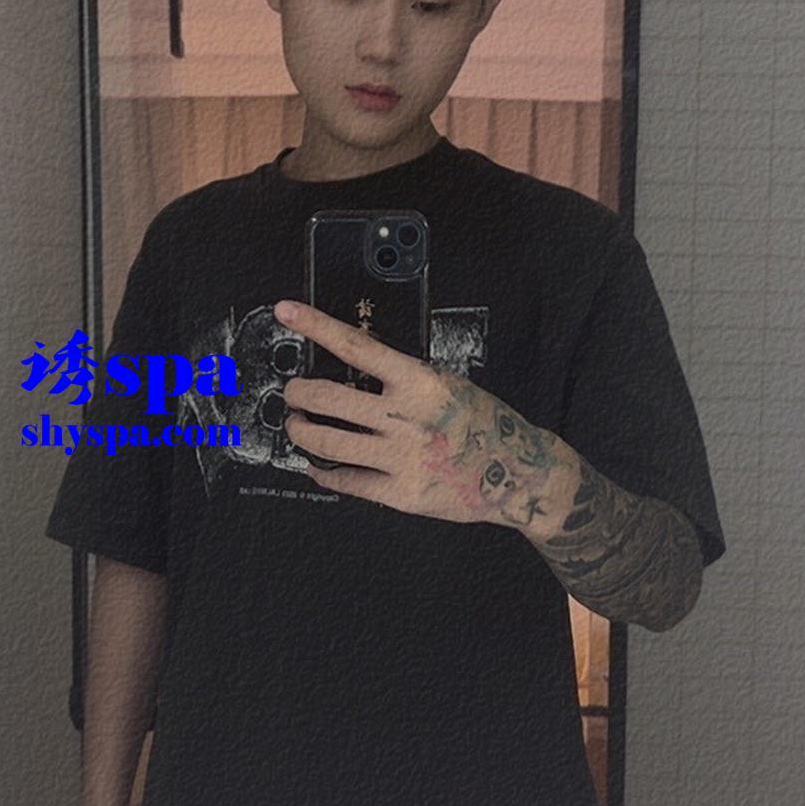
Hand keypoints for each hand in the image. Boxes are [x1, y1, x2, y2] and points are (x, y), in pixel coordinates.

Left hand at [275, 298, 519, 524]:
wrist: (518, 473)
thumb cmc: (482, 423)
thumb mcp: (446, 384)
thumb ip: (402, 379)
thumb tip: (352, 371)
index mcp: (419, 381)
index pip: (356, 346)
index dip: (315, 326)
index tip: (286, 312)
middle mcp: (406, 418)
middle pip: (327, 397)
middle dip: (297, 393)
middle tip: (293, 393)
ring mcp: (401, 458)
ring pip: (325, 441)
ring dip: (301, 430)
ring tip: (299, 425)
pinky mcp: (400, 493)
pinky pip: (345, 481)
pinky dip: (323, 471)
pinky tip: (318, 466)